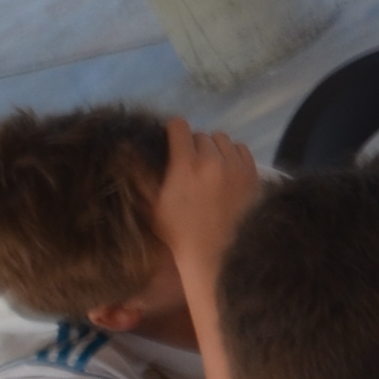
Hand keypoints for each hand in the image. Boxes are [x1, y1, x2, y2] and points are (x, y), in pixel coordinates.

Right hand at [152, 119, 263, 270]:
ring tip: (209, 168)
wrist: (215, 252)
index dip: (173, 131)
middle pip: (201, 135)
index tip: (171, 141)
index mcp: (185, 165)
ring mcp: (236, 167)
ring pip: (223, 140)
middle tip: (190, 165)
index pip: (179, 126)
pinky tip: (227, 172)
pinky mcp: (253, 175)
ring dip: (214, 149)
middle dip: (193, 145)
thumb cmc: (178, 230)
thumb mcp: (152, 203)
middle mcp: (213, 161)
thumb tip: (125, 146)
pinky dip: (233, 156)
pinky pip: (242, 150)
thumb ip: (140, 172)